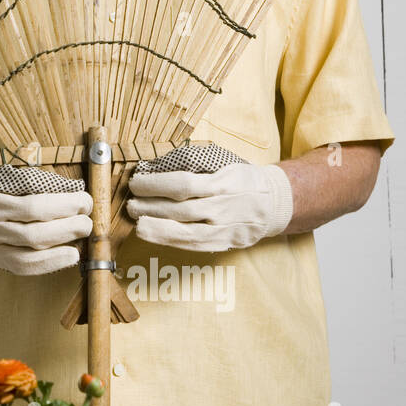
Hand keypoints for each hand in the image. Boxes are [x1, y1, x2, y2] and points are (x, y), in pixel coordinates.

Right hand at [0, 175, 92, 275]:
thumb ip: (24, 182)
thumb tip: (65, 188)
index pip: (30, 192)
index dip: (60, 196)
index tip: (81, 195)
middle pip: (33, 218)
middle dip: (67, 216)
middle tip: (87, 213)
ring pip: (30, 243)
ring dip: (63, 238)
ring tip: (83, 230)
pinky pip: (23, 265)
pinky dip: (49, 262)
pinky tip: (69, 255)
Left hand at [125, 163, 292, 251]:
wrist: (274, 202)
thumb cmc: (240, 178)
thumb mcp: (223, 161)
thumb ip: (193, 162)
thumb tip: (155, 164)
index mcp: (224, 182)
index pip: (184, 184)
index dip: (156, 184)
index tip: (137, 181)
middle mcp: (225, 207)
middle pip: (181, 209)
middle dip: (151, 207)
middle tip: (131, 203)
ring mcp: (225, 229)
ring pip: (186, 232)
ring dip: (156, 227)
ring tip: (136, 222)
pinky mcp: (224, 243)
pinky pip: (193, 245)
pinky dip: (170, 240)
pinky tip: (152, 234)